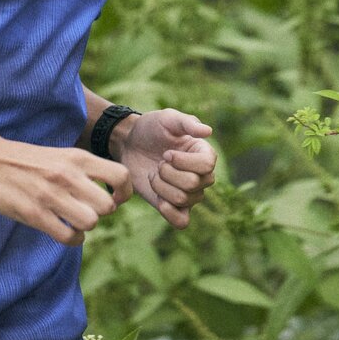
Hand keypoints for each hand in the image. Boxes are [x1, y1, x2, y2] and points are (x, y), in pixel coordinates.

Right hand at [0, 138, 131, 245]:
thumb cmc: (27, 160)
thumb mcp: (60, 155)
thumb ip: (84, 171)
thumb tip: (110, 195)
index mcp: (77, 158)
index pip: (121, 175)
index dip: (123, 193)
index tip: (112, 198)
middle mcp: (68, 175)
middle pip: (107, 206)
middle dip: (100, 213)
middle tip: (86, 210)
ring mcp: (51, 195)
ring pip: (90, 223)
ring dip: (84, 227)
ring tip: (73, 222)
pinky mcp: (35, 214)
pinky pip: (69, 237)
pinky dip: (72, 239)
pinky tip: (64, 231)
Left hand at [112, 109, 215, 227]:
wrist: (129, 144)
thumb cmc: (151, 128)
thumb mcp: (167, 118)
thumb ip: (187, 123)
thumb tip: (208, 131)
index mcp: (204, 154)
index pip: (207, 166)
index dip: (184, 162)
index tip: (166, 153)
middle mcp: (202, 176)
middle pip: (193, 184)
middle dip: (168, 173)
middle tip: (158, 163)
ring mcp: (189, 193)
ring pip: (182, 199)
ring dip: (160, 185)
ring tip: (154, 174)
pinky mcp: (174, 206)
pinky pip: (182, 221)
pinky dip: (169, 212)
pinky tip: (159, 199)